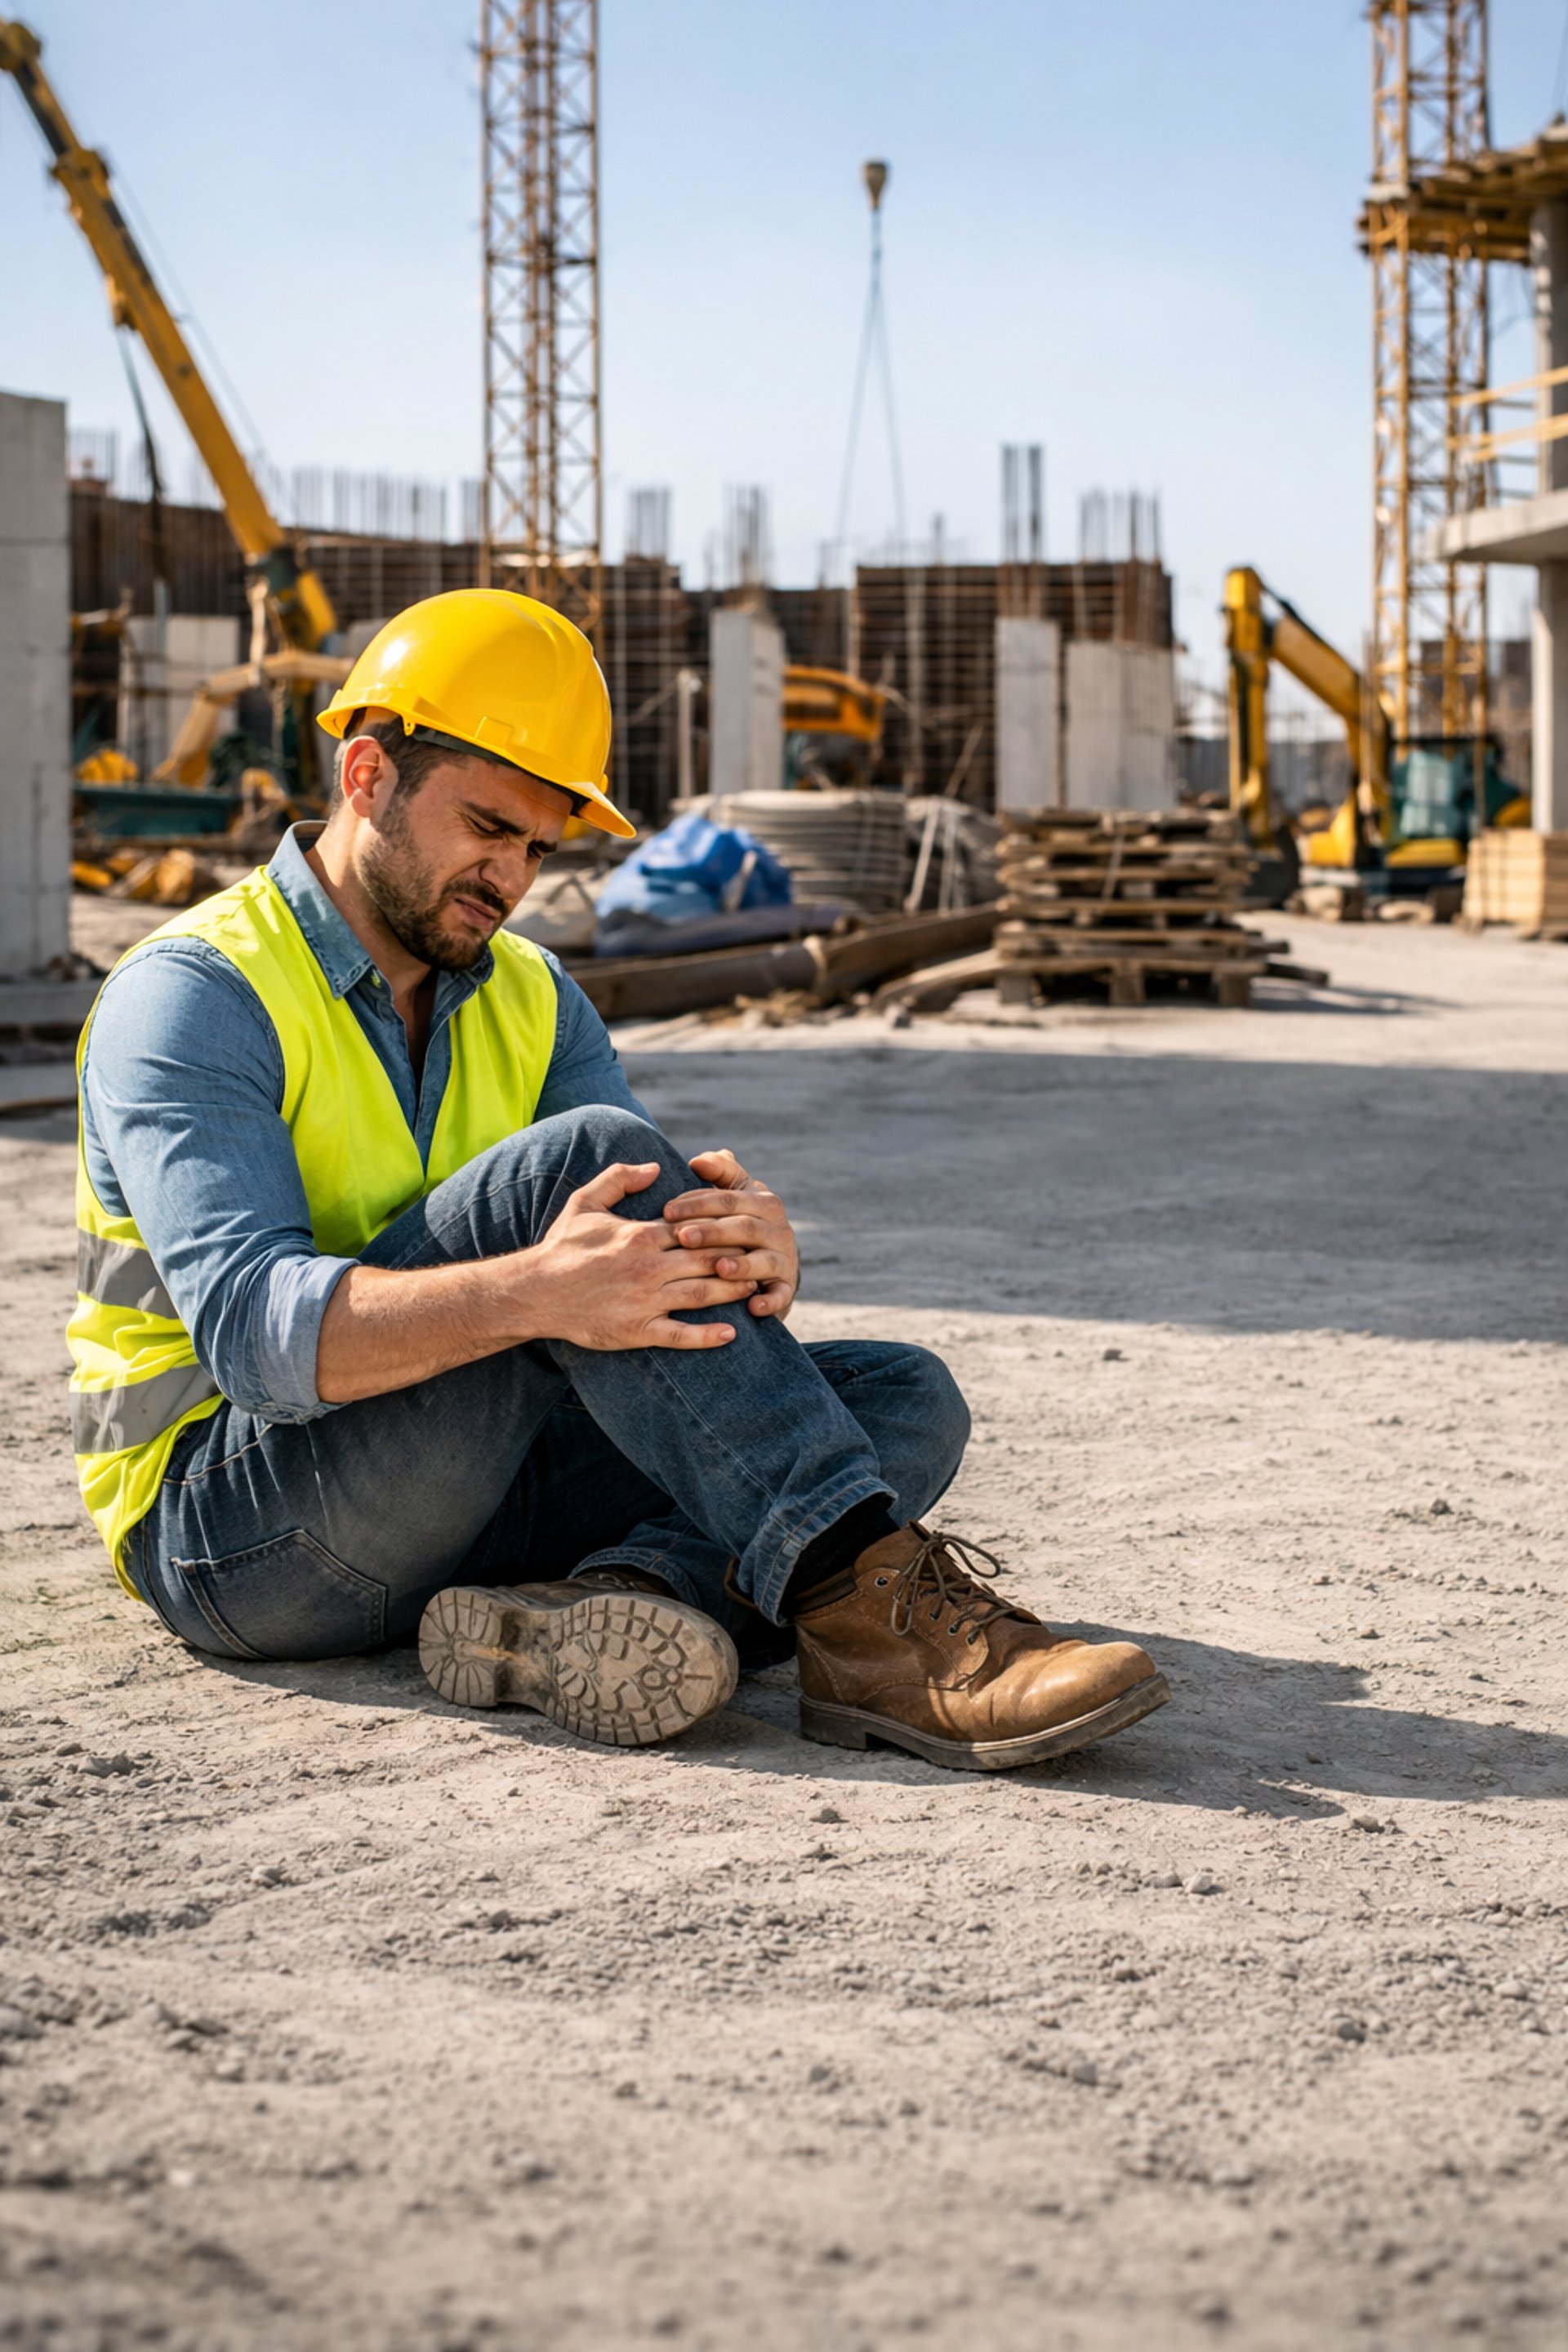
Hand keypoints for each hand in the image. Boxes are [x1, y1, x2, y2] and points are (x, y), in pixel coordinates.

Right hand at [518, 1161, 756, 1349]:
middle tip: (762, 1255)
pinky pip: (680, 1335)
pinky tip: (731, 1334)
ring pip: (702, 1293)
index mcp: (640, 1235)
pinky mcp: (637, 1331)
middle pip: (707, 1259)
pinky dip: (708, 1336)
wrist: (535, 1291)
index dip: (724, 1226)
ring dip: (733, 1290)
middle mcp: (648, 1267)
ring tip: (756, 1286)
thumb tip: (654, 1166)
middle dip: (738, 1256)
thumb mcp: (585, 1203)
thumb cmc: (562, 1247)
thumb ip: (619, 1178)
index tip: (745, 1224)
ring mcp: (645, 1301)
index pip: (696, 1227)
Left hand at [663, 1149, 799, 1320]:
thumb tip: (698, 1161)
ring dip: (742, 1265)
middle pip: (743, 1227)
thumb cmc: (738, 1224)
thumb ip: (718, 1172)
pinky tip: (751, 1306)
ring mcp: (784, 1259)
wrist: (771, 1264)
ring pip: (763, 1260)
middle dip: (712, 1231)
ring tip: (718, 1267)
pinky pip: (781, 1295)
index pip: (729, 1199)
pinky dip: (769, 1301)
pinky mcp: (786, 1288)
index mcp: (763, 1202)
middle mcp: (777, 1229)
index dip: (698, 1203)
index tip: (667, 1211)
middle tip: (682, 1237)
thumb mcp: (733, 1194)